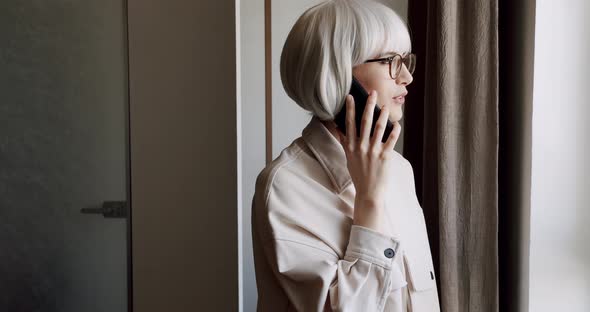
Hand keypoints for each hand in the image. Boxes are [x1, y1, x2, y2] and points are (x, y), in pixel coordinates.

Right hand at [335, 90, 401, 211]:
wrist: (368, 192)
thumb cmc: (358, 175)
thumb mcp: (348, 158)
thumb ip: (345, 142)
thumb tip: (339, 129)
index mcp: (350, 147)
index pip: (349, 123)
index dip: (350, 109)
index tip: (350, 97)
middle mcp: (361, 147)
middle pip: (365, 121)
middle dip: (368, 105)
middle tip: (372, 93)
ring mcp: (373, 151)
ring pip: (379, 128)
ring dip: (383, 115)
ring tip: (386, 106)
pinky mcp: (385, 156)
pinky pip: (391, 140)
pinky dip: (395, 131)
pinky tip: (397, 124)